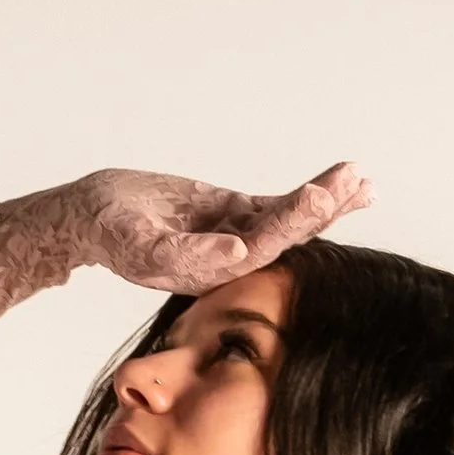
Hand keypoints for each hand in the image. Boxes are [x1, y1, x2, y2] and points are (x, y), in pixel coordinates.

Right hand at [63, 161, 373, 295]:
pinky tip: (347, 182)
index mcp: (207, 274)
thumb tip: (234, 253)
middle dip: (318, 210)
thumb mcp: (136, 241)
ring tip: (360, 180)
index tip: (315, 197)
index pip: (256, 249)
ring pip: (288, 219)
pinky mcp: (236, 215)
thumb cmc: (108, 230)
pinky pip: (281, 205)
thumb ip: (183, 252)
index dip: (288, 224)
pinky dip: (312, 194)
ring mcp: (235, 236)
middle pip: (283, 237)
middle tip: (349, 183)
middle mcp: (228, 261)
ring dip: (326, 201)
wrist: (93, 217)